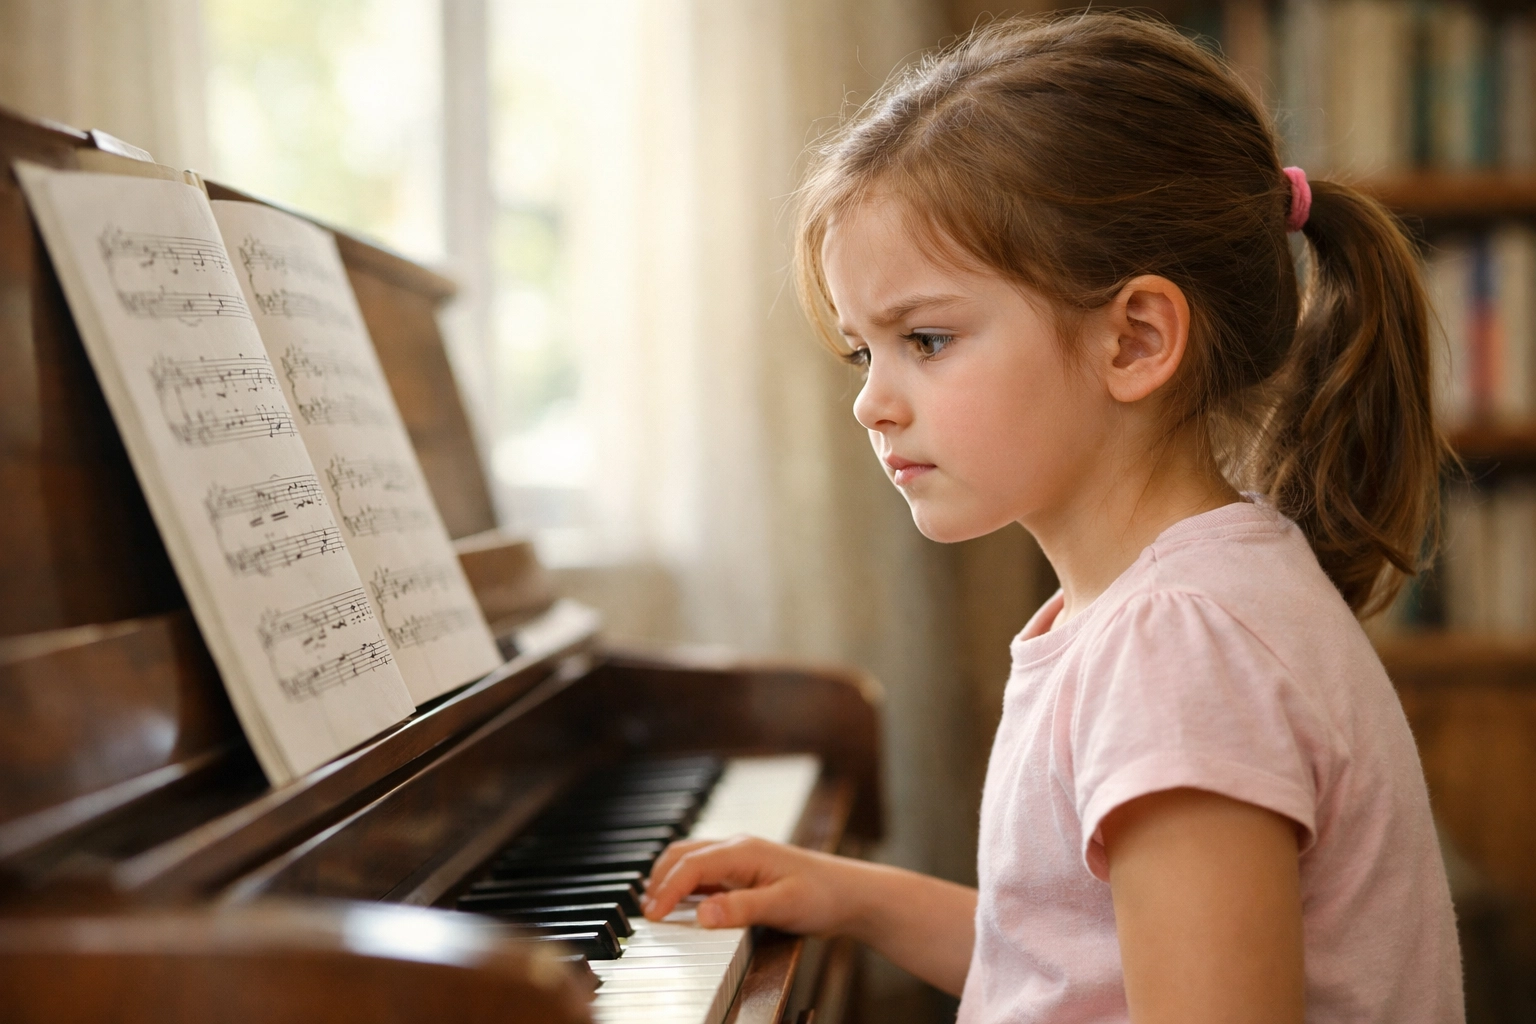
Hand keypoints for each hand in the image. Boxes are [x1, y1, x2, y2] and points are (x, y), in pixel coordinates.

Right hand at [642, 836, 857, 932]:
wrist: (853, 894)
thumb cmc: (824, 895)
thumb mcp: (783, 905)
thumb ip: (741, 909)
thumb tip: (701, 915)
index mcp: (743, 850)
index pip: (691, 865)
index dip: (667, 890)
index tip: (651, 915)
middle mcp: (738, 848)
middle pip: (683, 855)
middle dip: (659, 879)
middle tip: (645, 911)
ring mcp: (742, 858)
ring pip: (691, 860)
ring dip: (670, 879)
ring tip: (655, 906)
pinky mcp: (746, 872)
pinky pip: (706, 873)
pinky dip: (686, 885)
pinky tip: (684, 903)